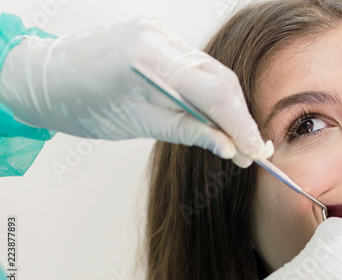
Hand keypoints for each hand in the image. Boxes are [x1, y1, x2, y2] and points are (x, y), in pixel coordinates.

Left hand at [0, 16, 272, 166]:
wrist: (50, 78)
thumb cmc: (81, 104)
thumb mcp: (138, 124)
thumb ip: (188, 132)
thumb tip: (227, 146)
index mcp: (149, 60)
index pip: (215, 92)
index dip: (241, 124)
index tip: (256, 150)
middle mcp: (160, 38)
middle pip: (221, 79)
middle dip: (239, 117)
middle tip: (249, 150)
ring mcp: (160, 33)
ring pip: (212, 72)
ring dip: (226, 107)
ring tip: (234, 139)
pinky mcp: (159, 37)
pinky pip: (196, 66)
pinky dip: (209, 93)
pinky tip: (213, 115)